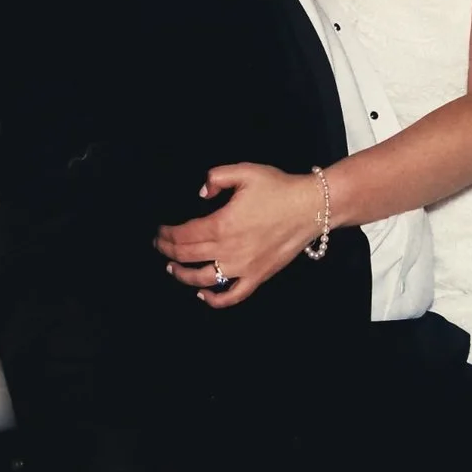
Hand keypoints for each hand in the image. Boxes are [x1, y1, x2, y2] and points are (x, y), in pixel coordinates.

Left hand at [156, 163, 323, 307]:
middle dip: (168, 251)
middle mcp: (228, 250)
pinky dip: (214, 300)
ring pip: (202, 279)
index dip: (167, 234)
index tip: (160, 232)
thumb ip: (216, 177)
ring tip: (171, 268)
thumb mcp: (245, 171)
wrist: (311, 207)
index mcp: (221, 224)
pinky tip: (202, 295)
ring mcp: (242, 267)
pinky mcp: (257, 276)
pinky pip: (232, 296)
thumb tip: (201, 193)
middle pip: (188, 256)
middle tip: (160, 246)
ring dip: (182, 275)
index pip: (183, 235)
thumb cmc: (279, 188)